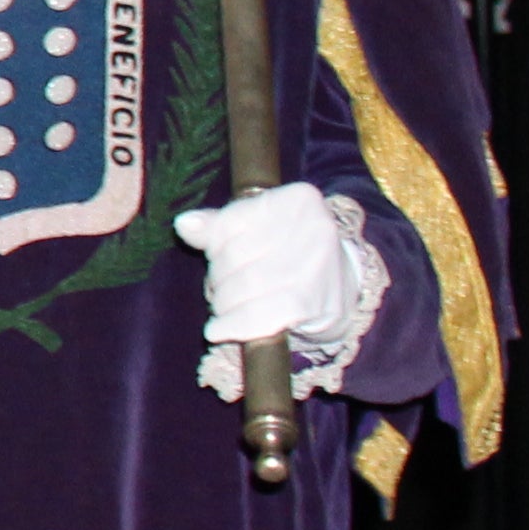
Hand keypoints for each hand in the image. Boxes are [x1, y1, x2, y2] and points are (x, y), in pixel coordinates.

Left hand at [178, 183, 378, 400]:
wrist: (344, 293)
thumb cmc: (291, 254)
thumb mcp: (260, 228)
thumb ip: (220, 225)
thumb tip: (184, 224)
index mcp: (299, 199)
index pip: (229, 221)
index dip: (215, 246)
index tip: (221, 256)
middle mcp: (313, 228)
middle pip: (233, 256)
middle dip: (219, 277)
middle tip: (224, 287)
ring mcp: (313, 267)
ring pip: (241, 287)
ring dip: (223, 303)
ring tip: (229, 305)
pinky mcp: (310, 304)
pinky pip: (256, 316)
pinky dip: (232, 325)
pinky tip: (219, 330)